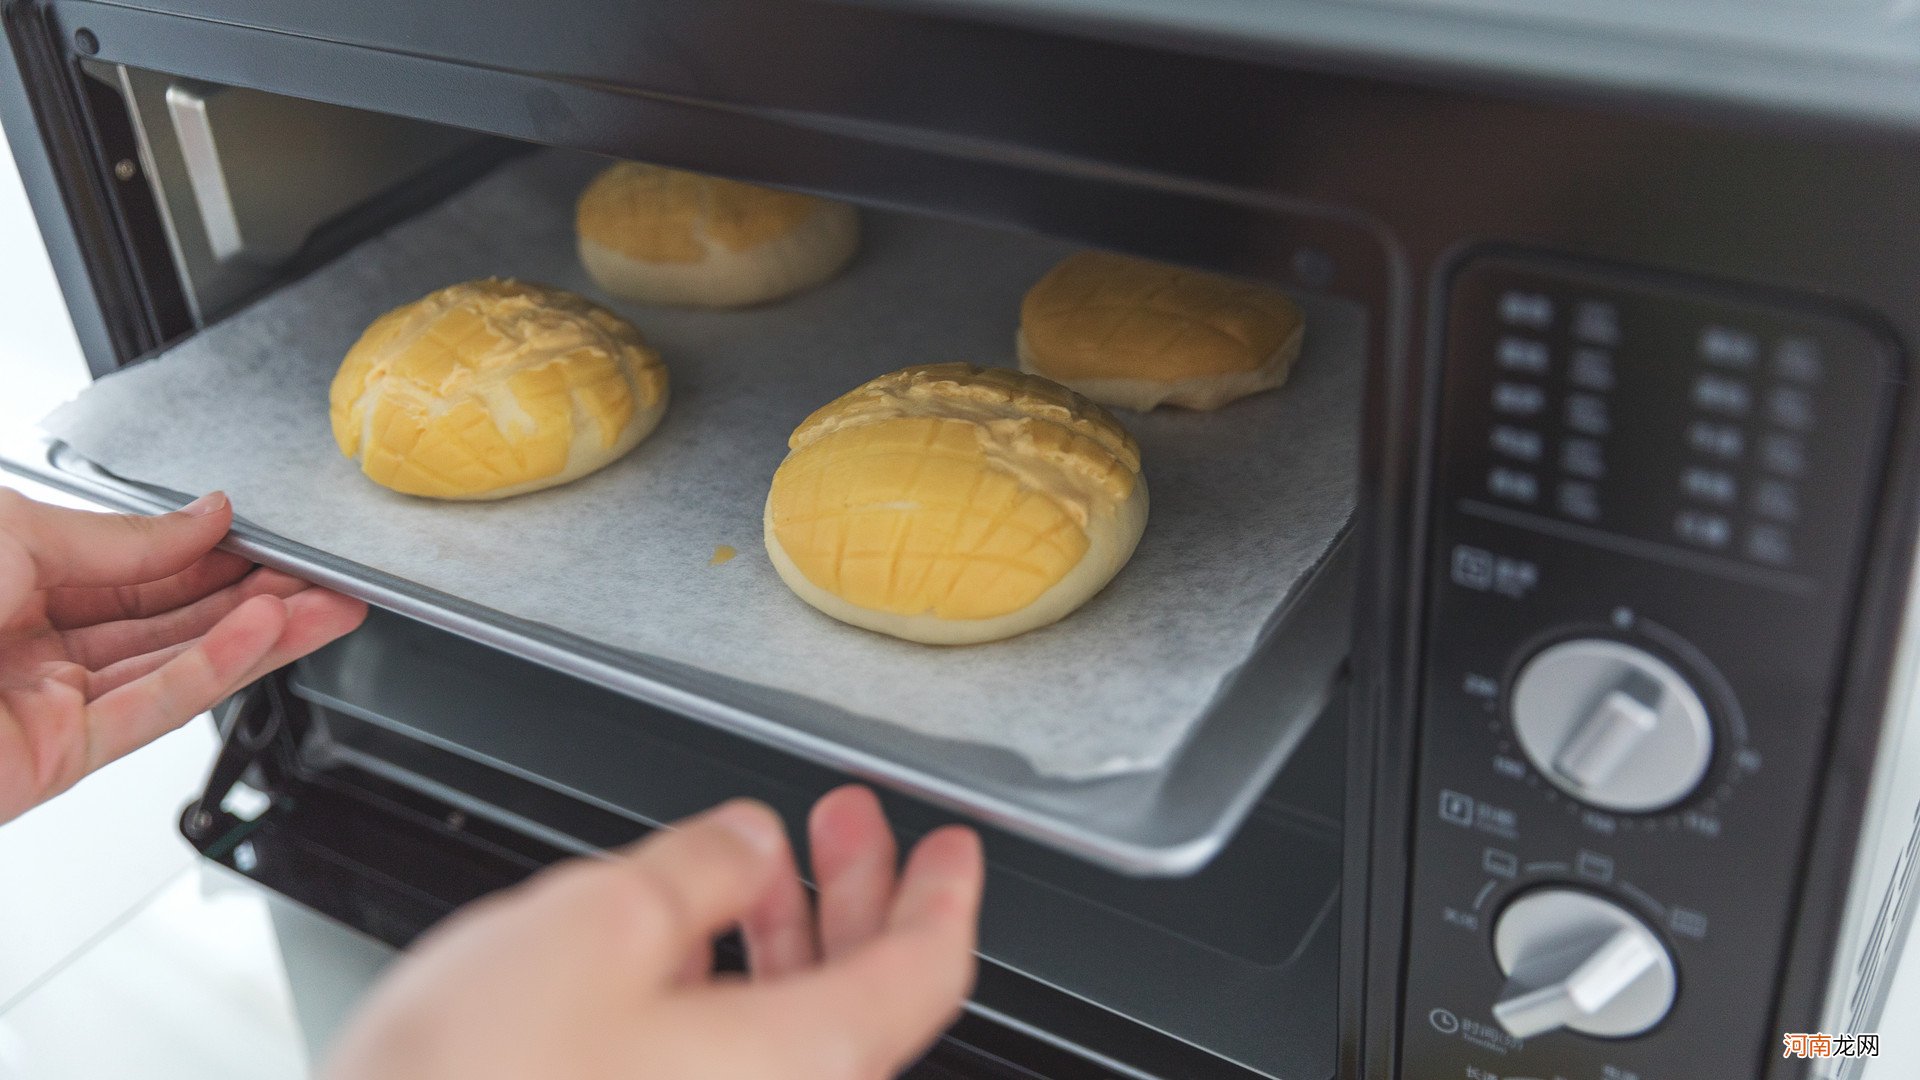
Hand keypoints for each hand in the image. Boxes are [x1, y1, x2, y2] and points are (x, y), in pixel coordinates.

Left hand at [0, 489, 366, 820]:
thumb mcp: (14, 530)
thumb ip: (118, 535)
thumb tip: (205, 518)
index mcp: (13, 586)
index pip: (136, 572)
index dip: (211, 558)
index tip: (270, 542)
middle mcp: (35, 649)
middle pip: (173, 625)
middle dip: (258, 598)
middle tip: (324, 579)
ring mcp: (52, 707)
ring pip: (178, 668)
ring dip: (261, 637)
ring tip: (328, 608)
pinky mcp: (61, 757)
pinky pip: (153, 708)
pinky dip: (216, 671)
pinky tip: (266, 634)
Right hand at [326, 786, 985, 1079]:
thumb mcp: (600, 919)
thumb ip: (701, 865)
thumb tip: (745, 842)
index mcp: (805, 1060)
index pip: (927, 971)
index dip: (944, 892)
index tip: (951, 848)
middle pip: (863, 998)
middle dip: (855, 892)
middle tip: (847, 825)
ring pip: (793, 1033)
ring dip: (788, 937)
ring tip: (759, 867)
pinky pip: (731, 1070)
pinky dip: (729, 998)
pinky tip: (681, 950)